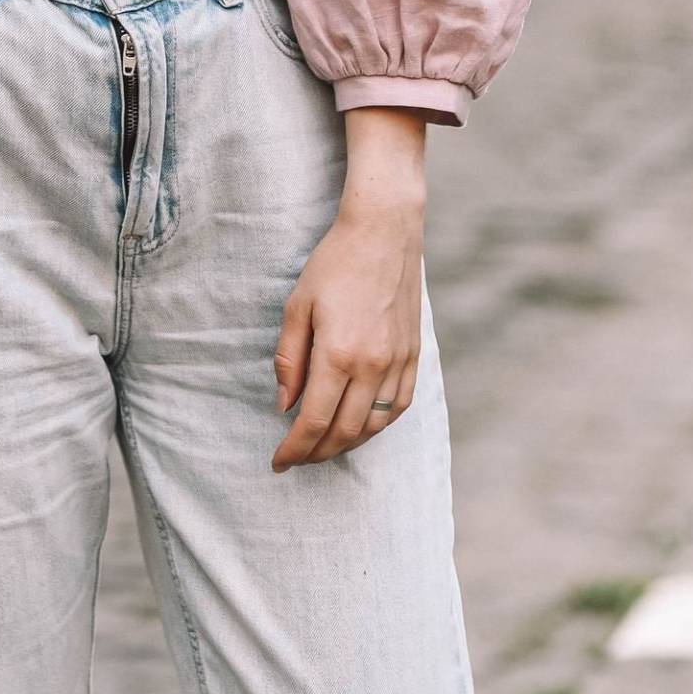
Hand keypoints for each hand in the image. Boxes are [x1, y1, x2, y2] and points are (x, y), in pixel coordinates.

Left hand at [270, 108, 427, 469]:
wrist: (384, 232)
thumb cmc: (334, 263)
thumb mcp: (298, 305)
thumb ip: (290, 359)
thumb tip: (285, 405)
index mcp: (339, 354)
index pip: (313, 421)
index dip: (294, 449)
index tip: (278, 462)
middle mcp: (373, 366)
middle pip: (344, 432)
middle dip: (317, 453)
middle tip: (297, 458)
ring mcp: (398, 363)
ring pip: (374, 426)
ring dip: (346, 443)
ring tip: (323, 446)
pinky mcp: (414, 356)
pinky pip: (398, 407)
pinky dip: (377, 425)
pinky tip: (361, 426)